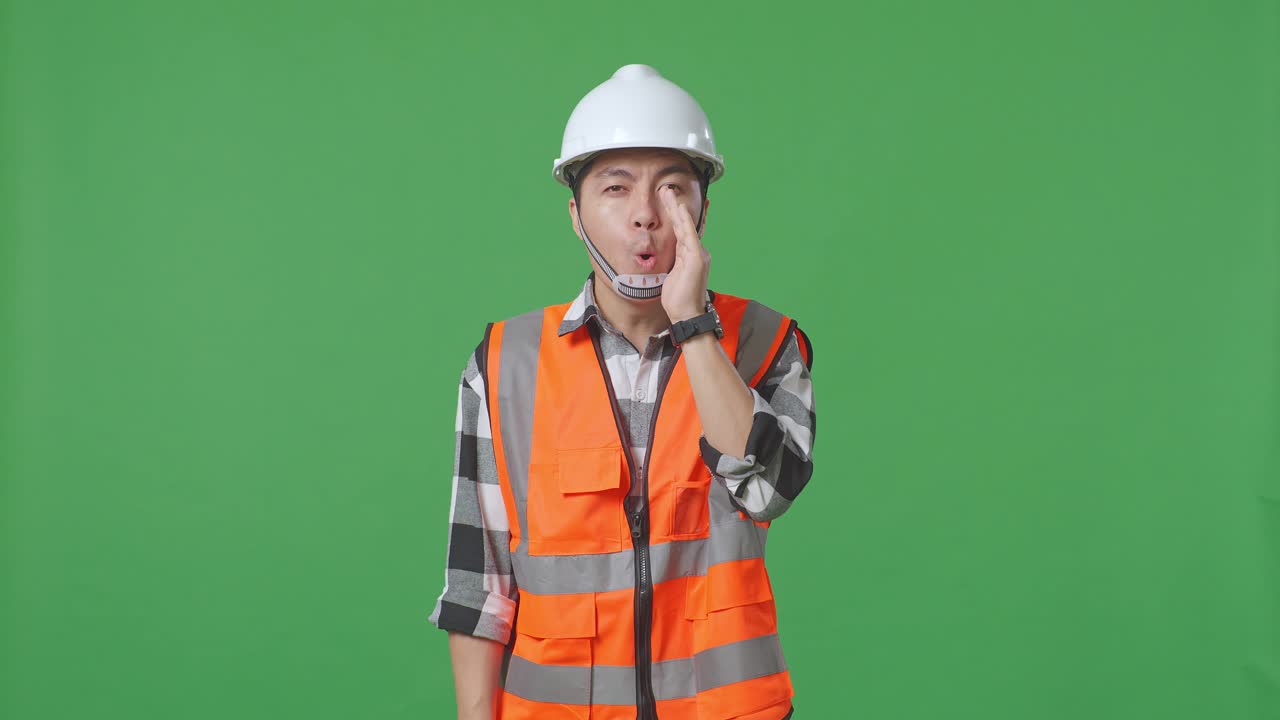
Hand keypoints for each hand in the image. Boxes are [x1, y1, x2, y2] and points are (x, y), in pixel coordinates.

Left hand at [658, 186, 709, 322]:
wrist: (687, 315)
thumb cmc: (679, 300)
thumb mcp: (672, 276)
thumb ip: (673, 264)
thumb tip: (668, 258)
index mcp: (691, 255)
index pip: (684, 231)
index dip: (679, 215)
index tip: (674, 201)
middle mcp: (697, 252)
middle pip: (684, 224)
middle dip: (675, 206)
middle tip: (667, 189)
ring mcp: (698, 254)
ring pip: (685, 225)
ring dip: (676, 207)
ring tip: (668, 192)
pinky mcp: (697, 258)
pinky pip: (688, 235)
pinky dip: (684, 220)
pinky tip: (680, 208)